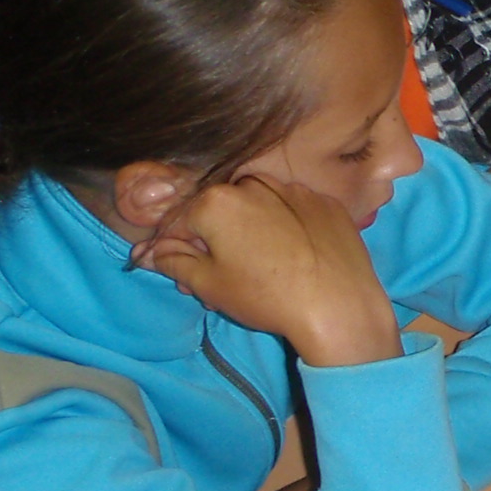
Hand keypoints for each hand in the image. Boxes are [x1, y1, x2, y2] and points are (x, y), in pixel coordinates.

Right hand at [136, 174, 399, 368]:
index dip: (175, 250)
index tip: (180, 273)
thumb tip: (151, 252)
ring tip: (256, 273)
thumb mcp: (209, 284)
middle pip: (222, 212)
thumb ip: (174, 262)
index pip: (181, 222)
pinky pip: (296, 214)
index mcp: (217, 200)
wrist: (339, 306)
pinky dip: (287, 231)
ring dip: (250, 234)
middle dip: (214, 243)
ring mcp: (297, 190)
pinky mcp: (328, 204)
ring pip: (260, 210)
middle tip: (219, 280)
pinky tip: (294, 260)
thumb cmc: (266, 295)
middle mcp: (256, 184)